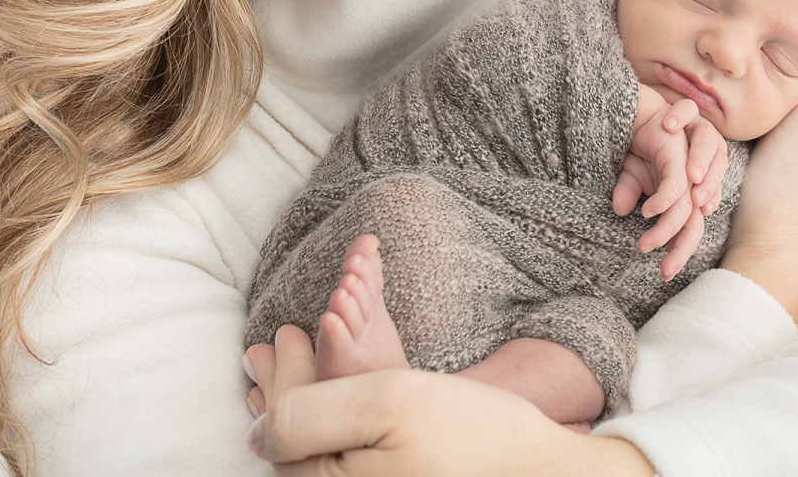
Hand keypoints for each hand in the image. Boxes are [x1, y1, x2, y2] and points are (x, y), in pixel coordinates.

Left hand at [243, 325, 653, 475]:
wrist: (543, 470)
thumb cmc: (472, 433)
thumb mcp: (386, 403)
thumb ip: (310, 414)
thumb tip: (254, 435)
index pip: (281, 431)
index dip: (278, 377)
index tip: (282, 333)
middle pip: (294, 446)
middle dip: (282, 388)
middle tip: (273, 343)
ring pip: (315, 454)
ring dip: (300, 404)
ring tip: (290, 366)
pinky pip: (342, 463)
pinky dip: (327, 426)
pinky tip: (330, 406)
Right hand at [613, 98, 730, 279]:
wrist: (635, 108)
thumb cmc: (637, 141)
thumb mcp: (629, 174)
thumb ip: (628, 192)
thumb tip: (619, 211)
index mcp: (684, 192)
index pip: (689, 228)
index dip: (680, 250)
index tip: (664, 272)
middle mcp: (690, 183)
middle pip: (695, 224)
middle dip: (682, 249)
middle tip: (664, 270)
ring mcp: (686, 168)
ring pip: (687, 207)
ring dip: (670, 229)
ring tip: (647, 243)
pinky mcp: (677, 153)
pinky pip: (675, 183)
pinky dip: (664, 201)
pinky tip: (648, 212)